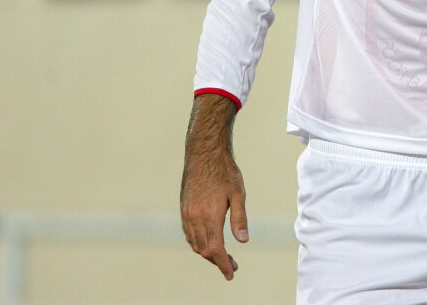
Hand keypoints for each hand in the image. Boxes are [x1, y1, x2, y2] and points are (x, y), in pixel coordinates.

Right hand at [181, 95, 247, 280]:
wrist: (204, 153)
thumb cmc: (225, 171)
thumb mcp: (238, 193)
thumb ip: (240, 219)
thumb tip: (242, 241)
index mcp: (209, 215)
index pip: (215, 249)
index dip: (223, 263)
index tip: (231, 273)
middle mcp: (194, 218)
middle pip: (204, 250)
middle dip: (218, 261)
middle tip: (232, 266)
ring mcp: (186, 214)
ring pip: (195, 243)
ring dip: (208, 253)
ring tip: (223, 256)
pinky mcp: (184, 209)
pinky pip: (189, 234)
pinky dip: (199, 242)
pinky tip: (209, 241)